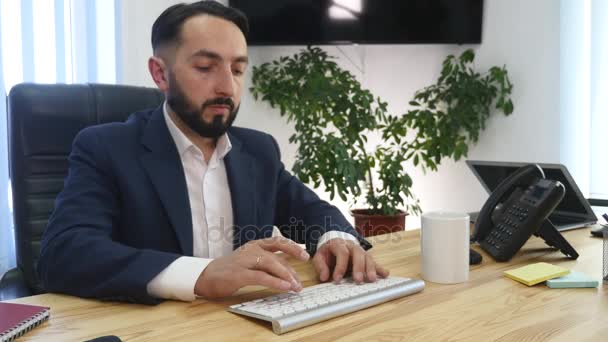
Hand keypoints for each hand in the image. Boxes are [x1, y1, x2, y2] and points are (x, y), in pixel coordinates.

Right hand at [195, 237, 309, 298]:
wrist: (205, 276)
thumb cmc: (229, 270)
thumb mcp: (250, 261)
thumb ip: (266, 262)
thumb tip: (288, 269)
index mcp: (254, 245)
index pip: (278, 243)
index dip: (293, 248)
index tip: (305, 255)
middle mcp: (251, 250)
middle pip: (277, 255)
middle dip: (291, 268)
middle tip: (300, 281)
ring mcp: (244, 261)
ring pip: (271, 264)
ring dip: (286, 276)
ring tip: (295, 286)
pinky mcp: (239, 274)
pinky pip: (261, 277)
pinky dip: (275, 282)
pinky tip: (284, 287)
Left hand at [312, 238, 388, 283]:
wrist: (336, 241)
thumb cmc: (328, 251)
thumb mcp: (319, 256)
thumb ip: (321, 266)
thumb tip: (324, 277)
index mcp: (339, 244)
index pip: (342, 253)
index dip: (340, 267)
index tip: (337, 279)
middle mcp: (352, 246)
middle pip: (358, 254)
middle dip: (359, 267)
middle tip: (358, 280)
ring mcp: (360, 251)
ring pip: (368, 257)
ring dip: (371, 268)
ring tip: (372, 279)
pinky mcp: (366, 257)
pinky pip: (374, 261)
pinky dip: (380, 268)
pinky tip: (385, 274)